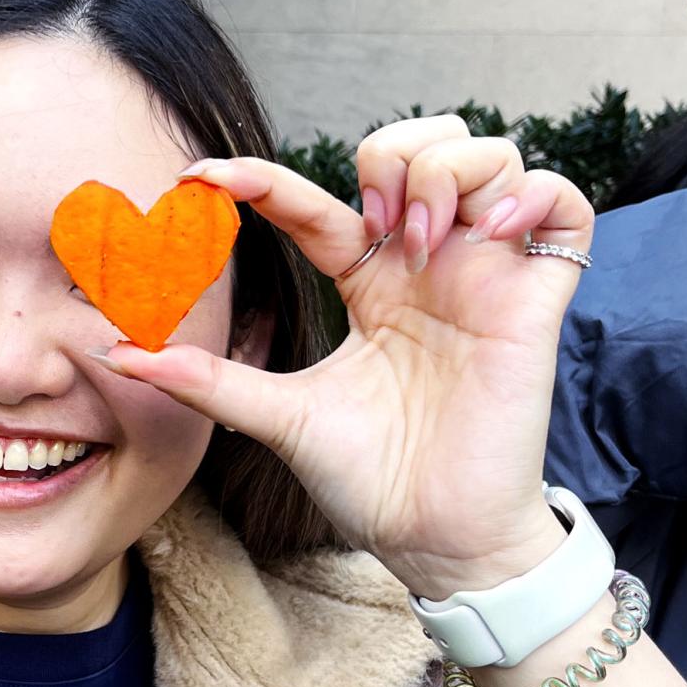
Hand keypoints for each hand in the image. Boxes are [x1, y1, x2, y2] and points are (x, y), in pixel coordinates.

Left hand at [95, 115, 595, 599]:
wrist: (434, 539)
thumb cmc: (369, 482)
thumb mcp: (277, 418)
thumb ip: (208, 381)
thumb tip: (121, 354)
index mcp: (367, 286)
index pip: (315, 203)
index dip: (261, 179)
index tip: (201, 178)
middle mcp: (426, 268)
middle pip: (418, 147)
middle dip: (391, 156)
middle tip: (373, 223)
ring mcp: (485, 276)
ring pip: (488, 156)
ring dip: (448, 172)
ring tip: (422, 236)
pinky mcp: (537, 299)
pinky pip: (565, 207)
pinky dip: (535, 190)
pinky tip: (494, 226)